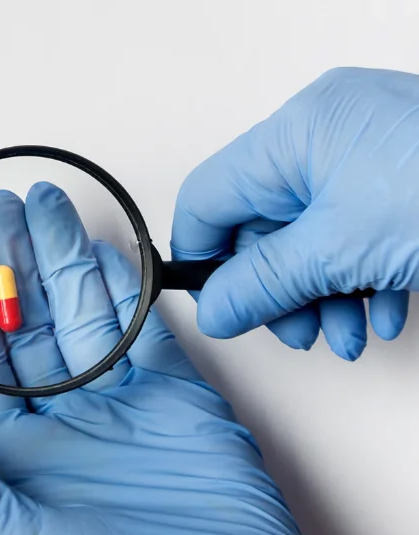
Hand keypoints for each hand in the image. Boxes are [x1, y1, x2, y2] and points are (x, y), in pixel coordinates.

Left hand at [0, 183, 330, 534]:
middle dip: (12, 263)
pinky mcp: (176, 396)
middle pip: (27, 323)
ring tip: (45, 205)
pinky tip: (101, 248)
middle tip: (1, 204)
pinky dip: (126, 289)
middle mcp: (60, 417)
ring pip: (82, 314)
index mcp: (12, 447)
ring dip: (62, 259)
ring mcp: (118, 402)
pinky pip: (144, 330)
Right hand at [172, 67, 418, 359]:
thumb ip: (265, 284)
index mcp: (295, 133)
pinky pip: (352, 230)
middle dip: (279, 290)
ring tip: (347, 333)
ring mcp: (364, 153)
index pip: (209, 198)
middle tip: (298, 331)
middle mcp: (323, 135)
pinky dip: (359, 278)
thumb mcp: (343, 251)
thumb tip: (216, 311)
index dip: (204, 259)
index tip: (219, 308)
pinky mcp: (397, 178)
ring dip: (320, 295)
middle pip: (262, 225)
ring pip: (309, 236)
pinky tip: (383, 312)